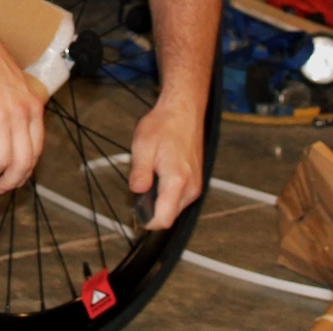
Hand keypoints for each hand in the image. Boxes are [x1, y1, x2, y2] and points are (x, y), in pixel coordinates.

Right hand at [0, 37, 44, 193]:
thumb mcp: (13, 86)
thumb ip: (15, 108)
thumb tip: (7, 131)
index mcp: (33, 107)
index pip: (36, 150)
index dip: (25, 170)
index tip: (14, 178)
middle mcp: (21, 113)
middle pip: (23, 162)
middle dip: (10, 181)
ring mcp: (0, 115)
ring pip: (0, 160)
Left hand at [128, 96, 205, 229]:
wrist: (184, 111)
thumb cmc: (164, 125)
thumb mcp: (143, 145)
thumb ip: (140, 172)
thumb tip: (136, 192)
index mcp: (177, 181)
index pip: (164, 219)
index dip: (148, 222)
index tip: (135, 215)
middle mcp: (191, 187)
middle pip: (169, 216)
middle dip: (152, 209)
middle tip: (139, 189)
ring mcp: (196, 185)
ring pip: (175, 208)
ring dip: (160, 201)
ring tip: (150, 177)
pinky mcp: (197, 181)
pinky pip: (180, 198)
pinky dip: (168, 193)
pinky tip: (160, 175)